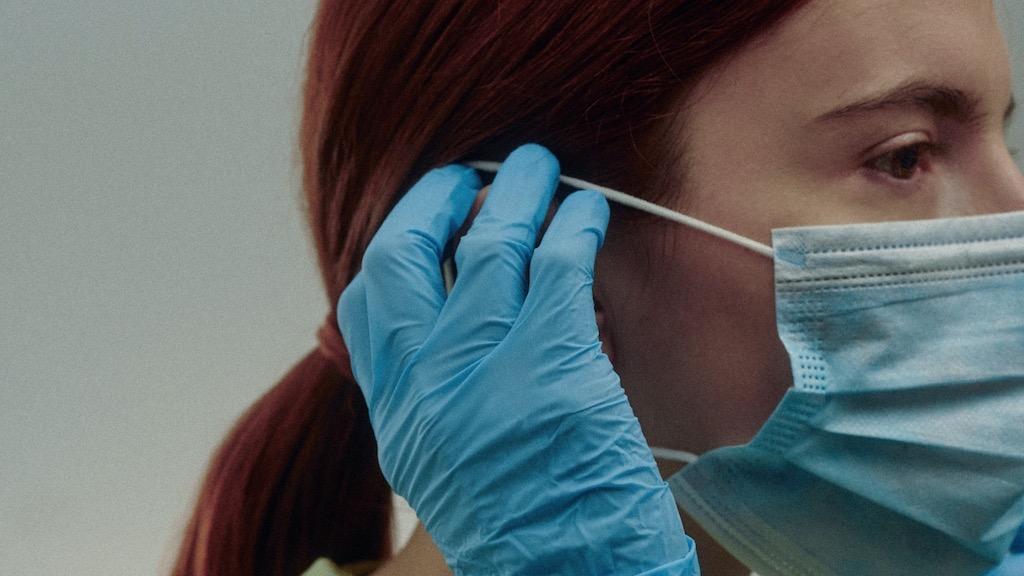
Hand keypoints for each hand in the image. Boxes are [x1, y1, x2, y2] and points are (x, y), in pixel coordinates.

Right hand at [338, 143, 698, 574]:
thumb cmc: (515, 523)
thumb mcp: (432, 464)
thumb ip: (409, 390)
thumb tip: (376, 328)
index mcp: (392, 406)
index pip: (363, 299)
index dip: (393, 243)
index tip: (423, 216)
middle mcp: (423, 379)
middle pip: (406, 254)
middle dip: (436, 198)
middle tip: (467, 174)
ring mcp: (483, 367)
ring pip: (490, 243)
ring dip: (517, 192)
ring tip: (538, 167)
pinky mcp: (554, 362)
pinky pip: (559, 262)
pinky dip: (574, 224)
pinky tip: (586, 213)